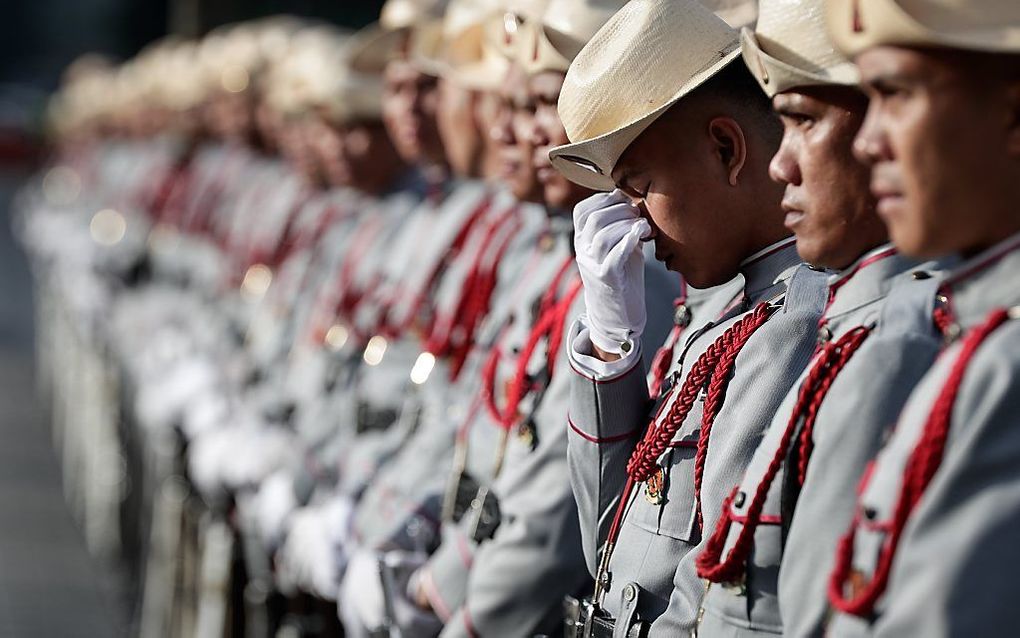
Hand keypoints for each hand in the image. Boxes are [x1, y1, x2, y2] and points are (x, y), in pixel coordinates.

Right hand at [573, 189, 649, 354]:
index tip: (625, 200)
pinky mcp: (606, 278)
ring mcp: (592, 265)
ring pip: (603, 235)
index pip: (582, 210)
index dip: (604, 199)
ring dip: (627, 224)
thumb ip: (618, 224)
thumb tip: (630, 198)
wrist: (618, 314)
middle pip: (594, 219)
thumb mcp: (616, 245)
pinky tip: (642, 235)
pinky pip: (614, 254)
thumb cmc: (621, 275)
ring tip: (643, 226)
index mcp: (581, 240)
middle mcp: (582, 251)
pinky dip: (630, 239)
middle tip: (638, 213)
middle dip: (620, 209)